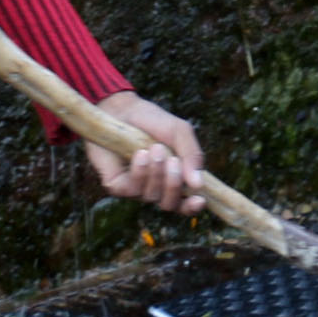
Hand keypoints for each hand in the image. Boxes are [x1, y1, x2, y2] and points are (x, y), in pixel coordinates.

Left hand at [88, 92, 206, 213]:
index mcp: (174, 178)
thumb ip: (192, 155)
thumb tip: (198, 184)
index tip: (200, 200)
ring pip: (151, 196)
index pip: (185, 203)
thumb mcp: (179, 132)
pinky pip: (131, 190)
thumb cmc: (153, 121)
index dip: (192, 207)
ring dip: (156, 173)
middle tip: (172, 161)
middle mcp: (156, 187)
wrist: (122, 109)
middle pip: (170, 204)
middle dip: (173, 185)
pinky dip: (140, 171)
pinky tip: (139, 154)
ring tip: (155, 148)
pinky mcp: (117, 185)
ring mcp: (136, 188)